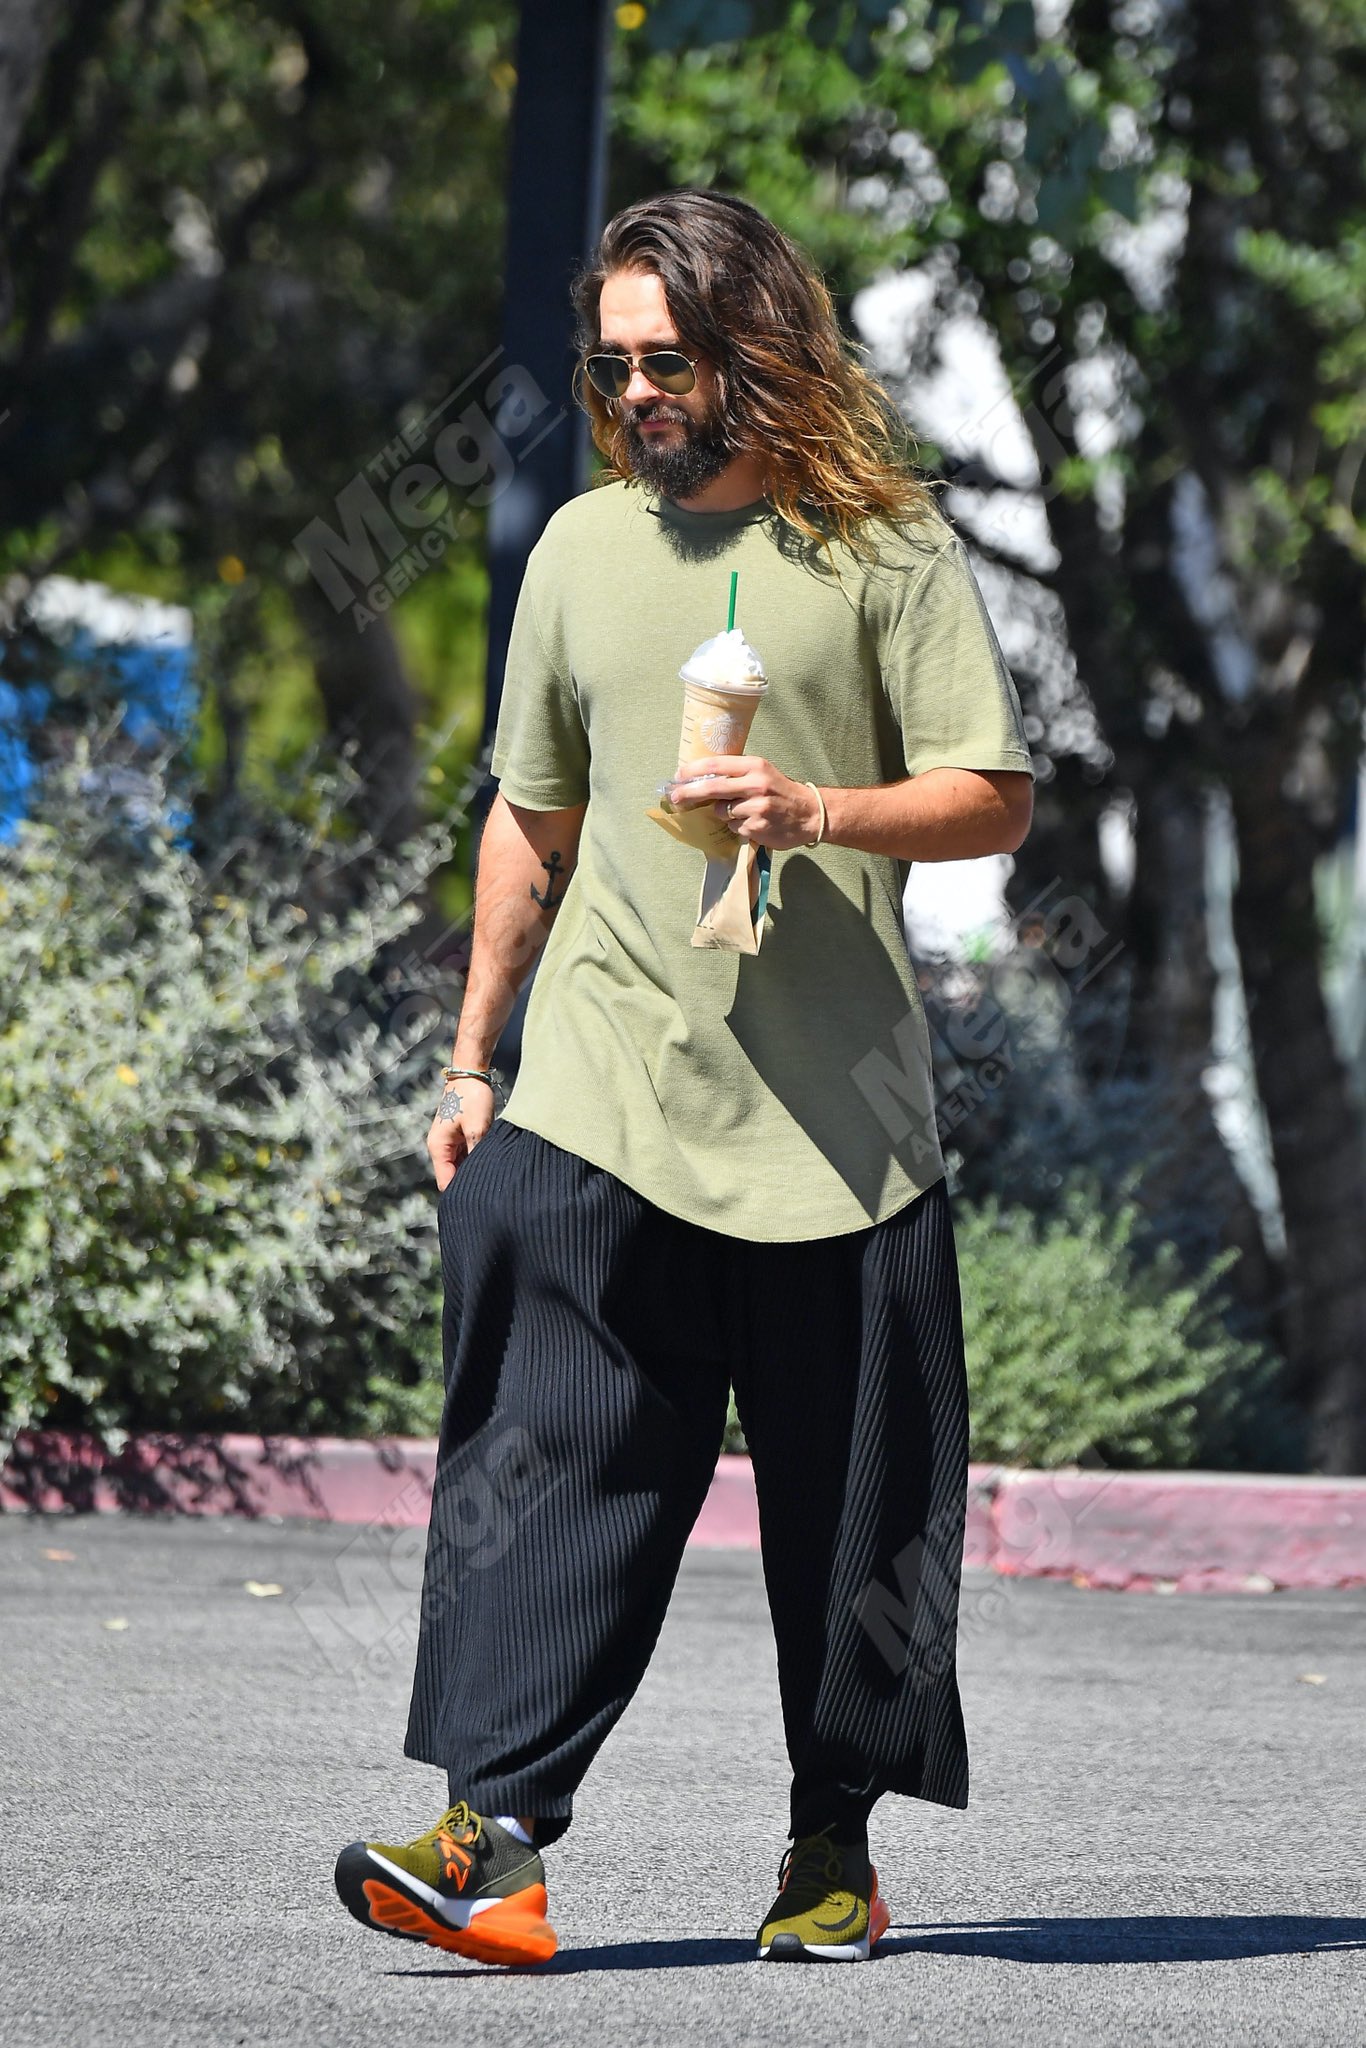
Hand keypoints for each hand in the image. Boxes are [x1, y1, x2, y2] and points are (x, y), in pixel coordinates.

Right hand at [427, 1076, 495, 1189]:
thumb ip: (476, 1154)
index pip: (446, 1183)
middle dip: (471, 1183)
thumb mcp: (477, 1127)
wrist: (470, 1073)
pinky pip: (467, 1156)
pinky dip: (477, 1159)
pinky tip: (492, 1161)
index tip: (481, 1202)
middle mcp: (441, 1148)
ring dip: (475, 1171)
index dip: (461, 1194)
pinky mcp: (459, 1137)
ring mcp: (449, 1142)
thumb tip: (481, 1176)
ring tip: (495, 1176)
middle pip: (453, 1177)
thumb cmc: (471, 1097)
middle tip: (493, 1191)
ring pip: (461, 1167)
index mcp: (439, 1147)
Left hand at [669, 756, 823, 850]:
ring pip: (722, 811)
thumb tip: (701, 779)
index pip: (717, 764)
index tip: (678, 775)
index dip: (694, 770)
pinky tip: (754, 822)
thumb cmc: (781, 791)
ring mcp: (756, 807)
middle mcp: (755, 784)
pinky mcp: (756, 827)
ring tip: (745, 811)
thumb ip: (736, 774)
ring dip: (725, 813)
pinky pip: (734, 827)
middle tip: (674, 798)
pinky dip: (738, 826)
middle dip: (688, 793)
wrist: (810, 814)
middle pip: (712, 788)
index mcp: (755, 766)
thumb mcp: (762, 773)